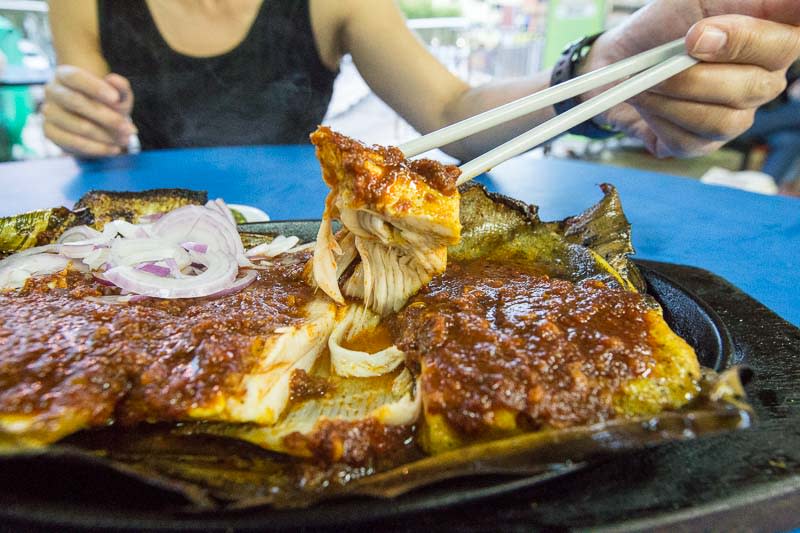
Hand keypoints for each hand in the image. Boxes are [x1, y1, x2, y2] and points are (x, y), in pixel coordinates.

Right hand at [43, 66, 135, 157]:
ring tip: (125, 140)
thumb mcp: (118, 95)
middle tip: (129, 130)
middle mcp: (52, 91)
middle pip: (76, 102)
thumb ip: (120, 87)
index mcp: (65, 75)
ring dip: (106, 136)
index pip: (75, 78)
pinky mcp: (49, 131)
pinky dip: (98, 148)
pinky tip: (114, 149)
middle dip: (107, 117)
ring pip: (78, 125)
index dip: (95, 87)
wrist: (93, 121)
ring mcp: (48, 112)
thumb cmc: (106, 103)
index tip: (115, 99)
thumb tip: (114, 80)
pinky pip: (74, 142)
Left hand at [584, 0, 799, 157]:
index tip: (708, 37)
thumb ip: (739, 3)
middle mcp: (764, 81)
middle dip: (700, 71)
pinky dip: (659, 117)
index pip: (792, 42)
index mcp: (774, 39)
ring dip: (673, 96)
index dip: (760, 41)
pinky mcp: (702, 144)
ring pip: (721, 121)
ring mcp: (736, 116)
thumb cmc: (666, 25)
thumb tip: (762, 17)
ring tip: (646, 79)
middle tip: (672, 51)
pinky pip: (689, 140)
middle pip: (757, 87)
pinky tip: (647, 100)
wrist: (621, 58)